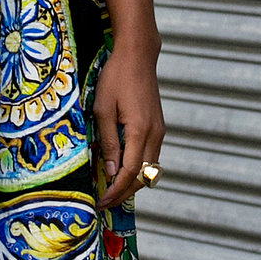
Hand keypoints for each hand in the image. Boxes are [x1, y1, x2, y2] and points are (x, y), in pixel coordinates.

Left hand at [93, 40, 163, 210]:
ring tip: (111, 190)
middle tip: (105, 202)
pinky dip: (138, 169)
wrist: (138, 57)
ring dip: (132, 183)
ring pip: (150, 169)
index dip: (115, 190)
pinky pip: (151, 157)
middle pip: (144, 177)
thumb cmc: (116, 79)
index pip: (130, 172)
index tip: (101, 201)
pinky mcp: (158, 127)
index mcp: (140, 131)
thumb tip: (109, 171)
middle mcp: (155, 134)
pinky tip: (121, 170)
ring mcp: (159, 131)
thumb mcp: (103, 109)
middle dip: (124, 193)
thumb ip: (107, 142)